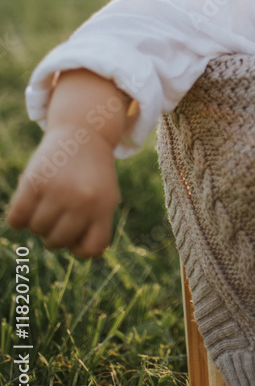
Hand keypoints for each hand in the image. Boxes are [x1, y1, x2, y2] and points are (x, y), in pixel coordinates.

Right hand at [6, 125, 119, 257]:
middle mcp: (82, 200)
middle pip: (57, 242)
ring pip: (36, 230)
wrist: (83, 131)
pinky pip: (17, 218)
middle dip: (55, 232)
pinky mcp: (34, 180)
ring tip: (47, 203)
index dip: (79, 246)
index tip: (77, 232)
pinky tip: (28, 205)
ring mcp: (57, 190)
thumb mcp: (106, 196)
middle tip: (58, 213)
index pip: (90, 249)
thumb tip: (87, 254)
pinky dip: (18, 218)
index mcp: (104, 206)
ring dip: (37, 222)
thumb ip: (97, 226)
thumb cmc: (94, 172)